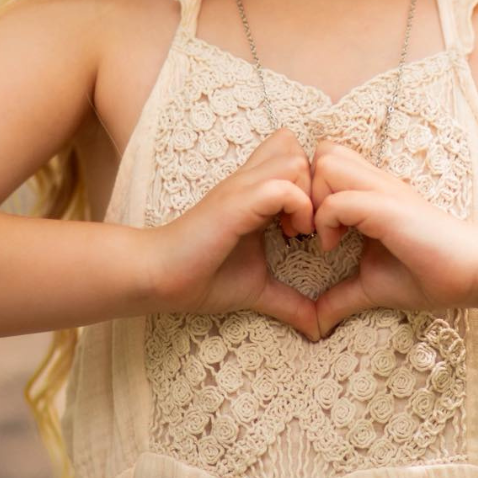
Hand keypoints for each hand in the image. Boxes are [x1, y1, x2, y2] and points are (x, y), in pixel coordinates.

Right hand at [147, 128, 319, 339]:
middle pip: (298, 147)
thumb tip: (318, 329)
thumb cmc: (203, 277)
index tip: (312, 224)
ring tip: (300, 230)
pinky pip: (283, 188)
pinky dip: (298, 209)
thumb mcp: (258, 287)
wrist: (159, 277)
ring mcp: (242, 187)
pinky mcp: (237, 203)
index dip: (312, 183)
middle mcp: (249, 180)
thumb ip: (290, 301)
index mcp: (256, 191)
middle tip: (310, 222)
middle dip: (315, 183)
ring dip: (308, 194)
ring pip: (295, 160)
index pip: (294, 153)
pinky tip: (291, 236)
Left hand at [309, 140, 477, 336]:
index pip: (325, 159)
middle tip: (308, 227)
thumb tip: (314, 323)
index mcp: (369, 191)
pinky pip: (339, 201)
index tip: (308, 230)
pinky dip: (327, 222)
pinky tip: (335, 249)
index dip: (308, 190)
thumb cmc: (429, 274)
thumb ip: (340, 297)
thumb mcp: (372, 285)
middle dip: (306, 186)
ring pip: (326, 163)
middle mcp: (374, 181)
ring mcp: (382, 190)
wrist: (474, 272)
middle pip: (322, 151)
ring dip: (315, 198)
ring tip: (322, 234)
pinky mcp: (388, 208)